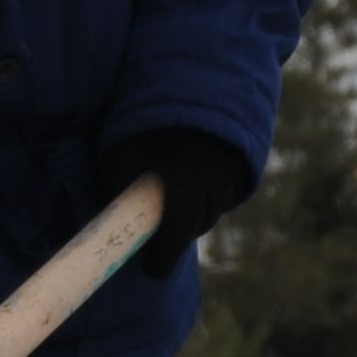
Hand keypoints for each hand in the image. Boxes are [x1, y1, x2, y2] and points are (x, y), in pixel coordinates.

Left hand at [93, 127, 252, 279]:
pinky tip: (191, 183)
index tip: (152, 271)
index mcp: (185, 175)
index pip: (179, 231)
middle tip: (156, 242)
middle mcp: (216, 177)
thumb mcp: (118, 151)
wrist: (193, 84)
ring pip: (212, 211)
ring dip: (192, 215)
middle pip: (197, 224)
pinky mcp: (245, 167)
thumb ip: (114, 187)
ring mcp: (235, 172)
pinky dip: (208, 198)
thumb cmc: (145, 121)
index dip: (164, 256)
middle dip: (176, 236)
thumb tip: (112, 226)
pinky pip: (225, 196)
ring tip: (171, 200)